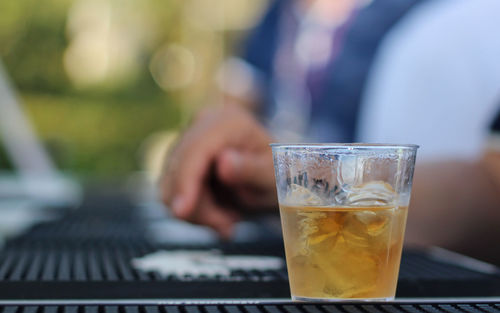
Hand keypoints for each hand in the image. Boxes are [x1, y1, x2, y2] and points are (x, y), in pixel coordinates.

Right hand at [159, 105, 276, 238]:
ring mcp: (186, 142)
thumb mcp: (274, 175)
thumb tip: (223, 162)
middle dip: (199, 208)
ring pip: (170, 188)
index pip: (195, 150)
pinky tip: (219, 215)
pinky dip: (194, 212)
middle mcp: (201, 125)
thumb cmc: (278, 171)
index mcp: (227, 122)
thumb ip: (251, 169)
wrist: (272, 171)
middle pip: (178, 172)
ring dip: (198, 213)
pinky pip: (171, 195)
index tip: (181, 211)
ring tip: (229, 219)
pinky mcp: (177, 162)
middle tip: (228, 227)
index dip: (185, 181)